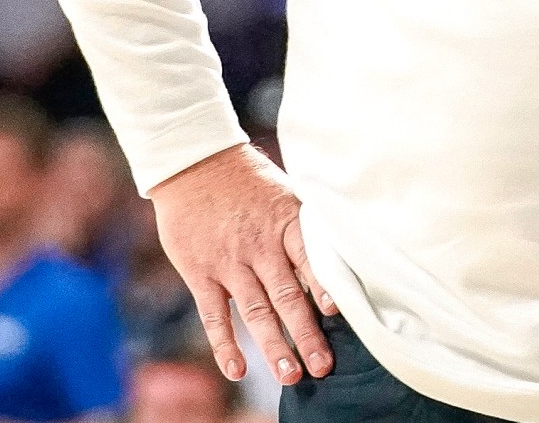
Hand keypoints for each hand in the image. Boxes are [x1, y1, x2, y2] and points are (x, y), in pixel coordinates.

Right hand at [149, 142, 335, 387]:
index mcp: (285, 223)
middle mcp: (259, 246)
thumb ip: (308, 227)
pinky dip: (225, 345)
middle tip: (322, 366)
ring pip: (255, 311)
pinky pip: (214, 315)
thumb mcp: (286, 193)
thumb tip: (344, 257)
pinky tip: (236, 369)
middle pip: (286, 296)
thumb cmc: (248, 181)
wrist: (194, 162)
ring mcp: (228, 262)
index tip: (339, 313)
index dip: (325, 286)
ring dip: (273, 346)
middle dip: (305, 334)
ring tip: (290, 375)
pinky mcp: (201, 273)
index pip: (310, 259)